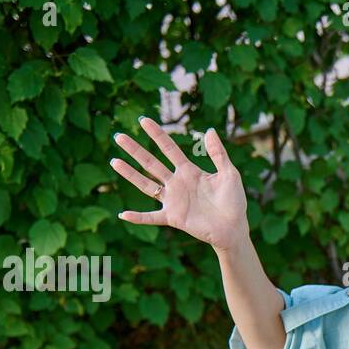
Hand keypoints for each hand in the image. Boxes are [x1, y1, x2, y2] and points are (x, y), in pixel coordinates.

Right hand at [109, 117, 248, 252]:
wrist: (234, 228)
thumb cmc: (234, 201)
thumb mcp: (229, 174)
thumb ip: (219, 154)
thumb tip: (210, 130)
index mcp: (189, 171)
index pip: (169, 148)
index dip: (157, 134)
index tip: (143, 120)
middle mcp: (177, 183)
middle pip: (151, 163)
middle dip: (135, 150)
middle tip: (119, 136)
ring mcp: (173, 200)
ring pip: (147, 185)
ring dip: (131, 174)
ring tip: (114, 161)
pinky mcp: (174, 217)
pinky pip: (152, 217)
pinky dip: (138, 217)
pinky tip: (123, 215)